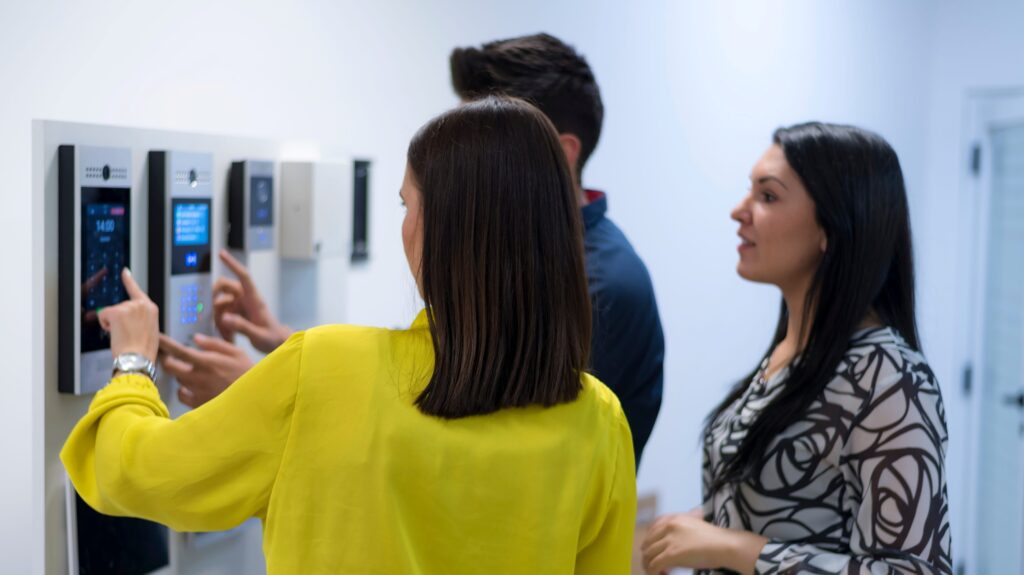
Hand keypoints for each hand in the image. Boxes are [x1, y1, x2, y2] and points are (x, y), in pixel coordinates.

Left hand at [97, 268, 158, 362]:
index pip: (137, 291)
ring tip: (123, 336)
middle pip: (120, 306)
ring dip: (112, 324)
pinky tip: (115, 333)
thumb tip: (130, 321)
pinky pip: (102, 315)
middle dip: (118, 319)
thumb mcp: (149, 331)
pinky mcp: (116, 312)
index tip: (125, 272)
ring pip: (111, 312)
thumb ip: (141, 320)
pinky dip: (105, 324)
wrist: (137, 358)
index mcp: (151, 309)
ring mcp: (129, 307)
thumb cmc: (143, 350)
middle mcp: (141, 305)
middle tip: (126, 334)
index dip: (129, 280)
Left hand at [159, 333, 254, 407]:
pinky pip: (182, 395)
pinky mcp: (199, 404)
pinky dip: (183, 390)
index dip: (165, 343)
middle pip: (170, 367)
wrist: (255, 398)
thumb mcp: (236, 352)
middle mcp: (198, 377)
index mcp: (206, 362)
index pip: (178, 350)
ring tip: (190, 371)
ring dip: (179, 374)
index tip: (157, 338)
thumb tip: (196, 339)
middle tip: (171, 356)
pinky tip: (191, 387)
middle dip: (167, 359)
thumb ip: (214, 344)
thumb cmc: (248, 373)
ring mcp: (197, 392)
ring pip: (177, 380)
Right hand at [213, 249, 291, 352]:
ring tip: (227, 336)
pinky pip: (222, 314)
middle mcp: (245, 299)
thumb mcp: (258, 336)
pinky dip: (222, 326)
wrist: (276, 344)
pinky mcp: (235, 313)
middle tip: (211, 314)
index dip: (233, 264)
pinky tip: (229, 337)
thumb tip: (225, 318)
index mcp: (254, 299)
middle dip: (214, 299)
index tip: (221, 254)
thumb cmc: (272, 338)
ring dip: (218, 318)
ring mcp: (239, 305)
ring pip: (220, 303)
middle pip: (224, 287)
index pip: (243, 276)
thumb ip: (242, 327)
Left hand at [641, 513, 766, 574]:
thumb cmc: (714, 538)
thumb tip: (671, 544)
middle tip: (655, 566)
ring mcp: (669, 540)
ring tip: (657, 573)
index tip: (653, 552)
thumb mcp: (693, 526)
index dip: (649, 542)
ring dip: (649, 566)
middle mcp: (668, 526)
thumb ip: (680, 530)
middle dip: (648, 556)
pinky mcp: (672, 554)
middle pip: (647, 543)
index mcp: (674, 518)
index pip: (651, 528)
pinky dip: (653, 572)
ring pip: (648, 555)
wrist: (725, 545)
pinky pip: (654, 565)